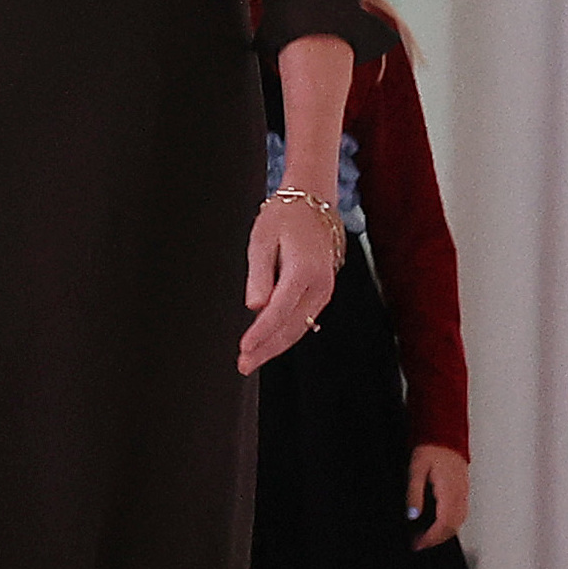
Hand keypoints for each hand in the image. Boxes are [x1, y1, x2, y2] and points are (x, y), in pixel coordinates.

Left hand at [238, 193, 342, 375]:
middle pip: (292, 328)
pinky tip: (270, 342)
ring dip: (276, 345)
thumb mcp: (261, 240)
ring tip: (252, 359)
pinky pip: (304, 319)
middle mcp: (320, 285)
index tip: (243, 348)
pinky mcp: (322, 292)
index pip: (279, 313)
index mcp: (304, 271)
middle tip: (244, 364)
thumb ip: (259, 275)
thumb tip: (255, 306)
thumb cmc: (284, 217)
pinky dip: (286, 333)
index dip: (260, 335)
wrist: (312, 203)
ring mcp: (324, 290)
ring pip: (300, 328)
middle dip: (267, 349)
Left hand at [408, 443, 470, 549]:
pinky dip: (448, 524)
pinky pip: (459, 514)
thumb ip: (414, 494)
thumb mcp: (415, 471)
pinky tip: (435, 525)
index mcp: (450, 492)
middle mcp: (460, 495)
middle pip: (453, 527)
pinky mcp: (462, 492)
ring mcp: (463, 494)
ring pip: (458, 522)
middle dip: (436, 539)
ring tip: (423, 537)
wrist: (444, 437)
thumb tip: (412, 515)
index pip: (444, 524)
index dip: (431, 538)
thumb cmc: (430, 450)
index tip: (418, 544)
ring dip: (442, 534)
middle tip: (418, 544)